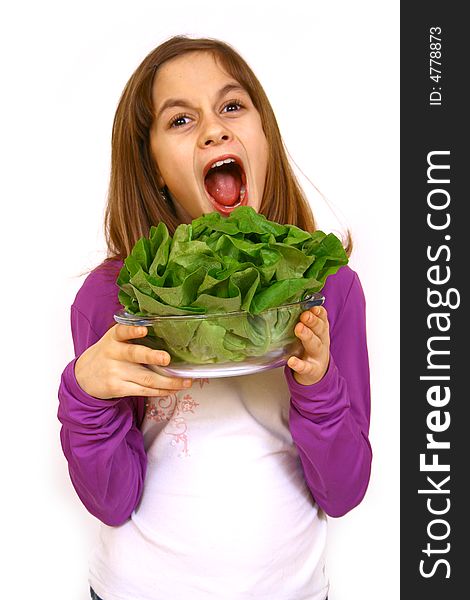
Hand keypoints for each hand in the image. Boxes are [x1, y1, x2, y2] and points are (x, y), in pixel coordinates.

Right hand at [75, 324, 191, 399]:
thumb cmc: (108, 354)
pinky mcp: (118, 388)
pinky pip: (143, 391)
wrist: (84, 376)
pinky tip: (172, 389)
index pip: (121, 331)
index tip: (143, 329)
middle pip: (134, 355)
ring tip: (184, 381)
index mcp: (114, 338)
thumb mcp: (113, 339)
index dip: (132, 330)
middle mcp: (113, 353)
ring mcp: (115, 373)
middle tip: (167, 358)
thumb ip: (132, 335)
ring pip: (146, 378)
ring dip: (168, 381)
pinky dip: (161, 391)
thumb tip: (165, 330)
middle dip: (152, 356)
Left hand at [287, 305, 329, 385]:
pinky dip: (299, 364)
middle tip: (305, 315)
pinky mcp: (311, 370)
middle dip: (313, 321)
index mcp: (321, 332)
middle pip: (320, 330)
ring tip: (299, 329)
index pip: (322, 319)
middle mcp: (321, 342)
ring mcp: (317, 357)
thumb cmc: (310, 349)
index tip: (313, 307)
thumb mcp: (312, 334)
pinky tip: (291, 361)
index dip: (319, 312)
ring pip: (314, 345)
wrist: (316, 375)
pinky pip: (305, 367)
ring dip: (307, 336)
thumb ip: (305, 321)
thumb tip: (291, 301)